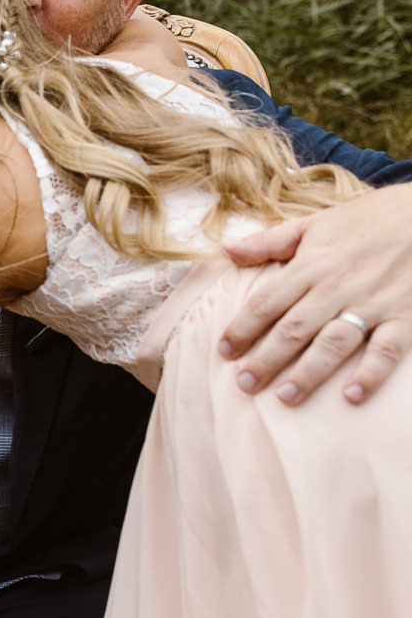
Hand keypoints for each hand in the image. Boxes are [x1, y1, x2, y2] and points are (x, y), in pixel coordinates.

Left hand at [220, 185, 411, 404]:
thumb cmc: (364, 221)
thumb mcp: (313, 224)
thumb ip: (268, 242)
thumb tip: (226, 250)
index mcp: (310, 265)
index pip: (266, 302)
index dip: (242, 328)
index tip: (223, 350)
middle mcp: (337, 287)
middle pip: (294, 329)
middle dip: (266, 359)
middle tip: (244, 383)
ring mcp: (372, 304)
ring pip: (333, 343)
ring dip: (308, 372)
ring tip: (285, 397)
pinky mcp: (404, 316)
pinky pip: (386, 350)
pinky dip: (370, 373)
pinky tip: (351, 396)